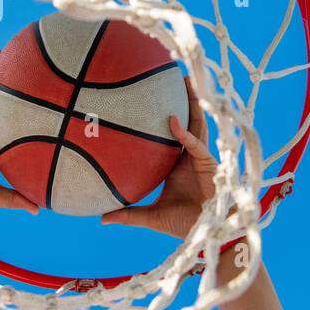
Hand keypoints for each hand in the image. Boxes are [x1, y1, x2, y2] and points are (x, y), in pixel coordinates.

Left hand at [101, 77, 215, 237]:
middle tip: (175, 75)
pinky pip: (195, 146)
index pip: (171, 132)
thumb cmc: (183, 224)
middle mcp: (188, 155)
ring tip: (185, 82)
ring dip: (191, 104)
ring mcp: (200, 157)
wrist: (207, 234)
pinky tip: (172, 122)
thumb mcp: (150, 216)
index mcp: (176, 162)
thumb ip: (128, 214)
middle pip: (187, 120)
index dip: (166, 113)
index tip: (153, 96)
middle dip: (184, 98)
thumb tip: (101, 218)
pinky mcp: (208, 164)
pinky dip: (184, 134)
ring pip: (196, 125)